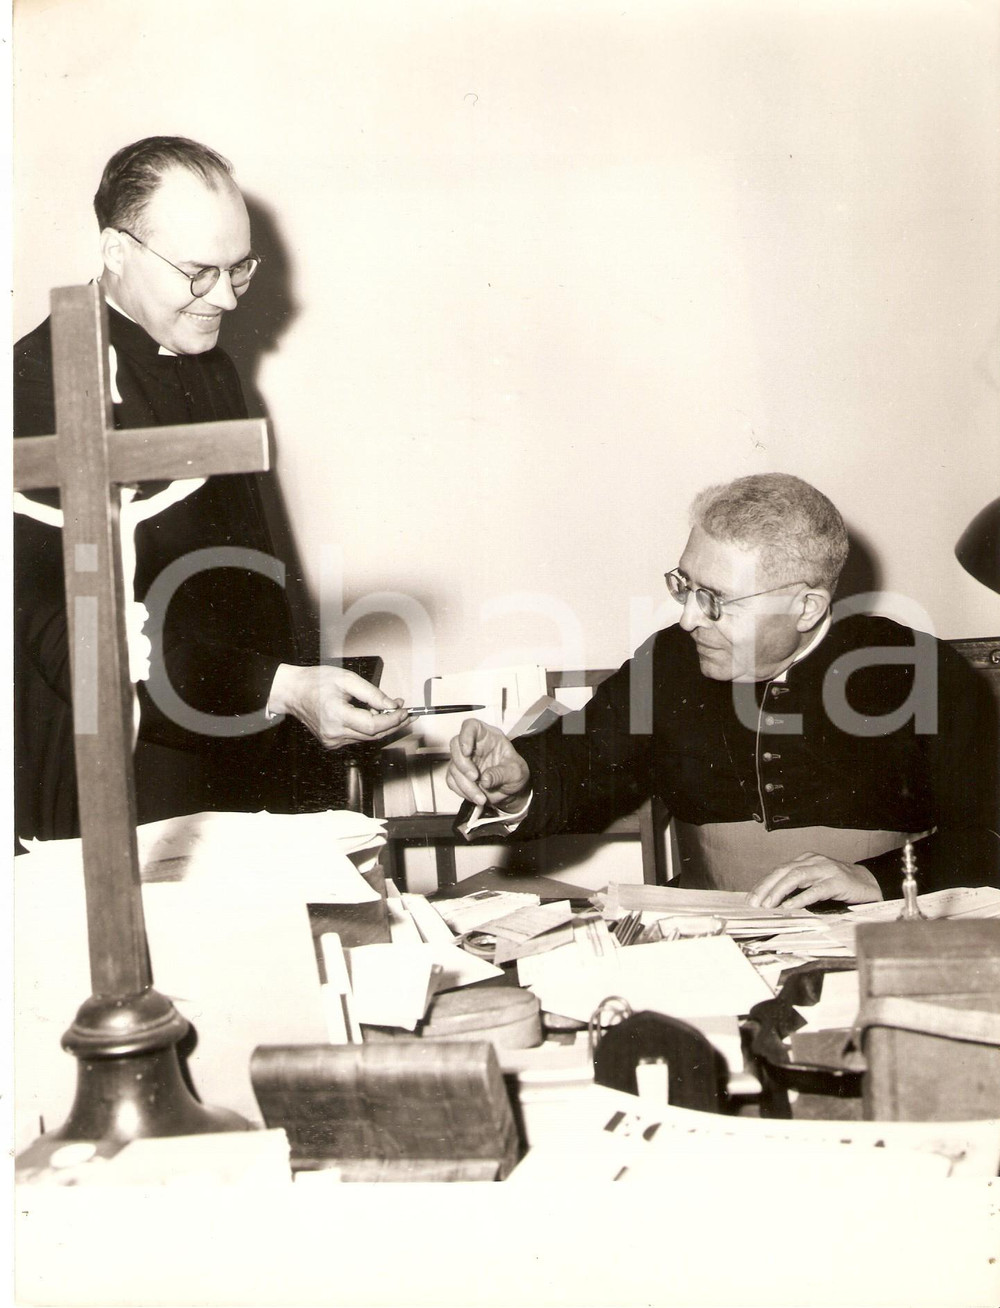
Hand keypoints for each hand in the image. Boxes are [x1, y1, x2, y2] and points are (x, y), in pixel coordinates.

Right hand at [268, 664, 409, 748]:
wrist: (293, 692)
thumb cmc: (315, 682)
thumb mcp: (347, 679)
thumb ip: (372, 693)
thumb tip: (391, 705)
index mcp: (336, 715)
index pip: (373, 725)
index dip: (393, 720)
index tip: (405, 711)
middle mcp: (334, 732)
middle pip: (373, 735)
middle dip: (393, 723)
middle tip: (407, 713)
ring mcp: (332, 740)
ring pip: (367, 738)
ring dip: (382, 726)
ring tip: (391, 710)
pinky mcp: (332, 742)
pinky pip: (357, 737)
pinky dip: (368, 728)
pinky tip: (373, 716)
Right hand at [446, 719, 530, 808]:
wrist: (512, 790)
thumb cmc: (515, 773)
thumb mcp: (516, 772)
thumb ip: (502, 774)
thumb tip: (485, 780)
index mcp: (488, 737)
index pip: (471, 726)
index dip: (465, 736)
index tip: (467, 751)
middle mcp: (474, 746)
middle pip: (456, 745)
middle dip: (463, 764)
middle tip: (475, 778)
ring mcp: (465, 760)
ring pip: (453, 767)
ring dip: (465, 785)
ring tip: (481, 797)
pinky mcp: (459, 775)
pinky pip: (452, 781)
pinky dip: (462, 791)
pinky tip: (475, 797)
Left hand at [747, 852, 882, 909]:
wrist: (869, 883)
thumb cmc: (839, 884)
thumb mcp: (815, 881)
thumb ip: (798, 886)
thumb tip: (773, 899)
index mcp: (806, 860)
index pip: (779, 870)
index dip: (764, 883)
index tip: (752, 898)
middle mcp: (814, 861)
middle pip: (784, 871)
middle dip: (767, 887)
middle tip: (755, 903)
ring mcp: (826, 870)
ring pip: (797, 877)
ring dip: (780, 891)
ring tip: (768, 904)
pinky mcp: (837, 882)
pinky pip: (816, 890)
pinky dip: (801, 898)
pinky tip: (790, 906)